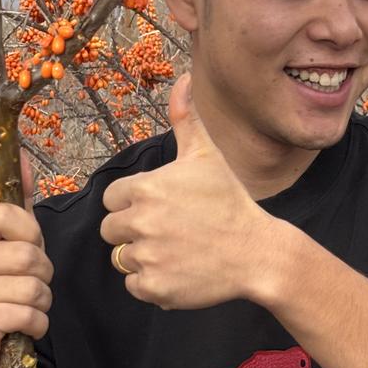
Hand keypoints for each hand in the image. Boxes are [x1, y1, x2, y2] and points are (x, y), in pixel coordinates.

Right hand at [0, 152, 53, 367]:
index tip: (28, 245)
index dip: (33, 233)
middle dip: (44, 272)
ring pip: (32, 287)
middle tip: (29, 282)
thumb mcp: (10, 235)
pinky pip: (28, 314)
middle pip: (27, 255)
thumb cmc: (0, 280)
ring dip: (43, 299)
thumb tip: (21, 154)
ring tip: (26, 304)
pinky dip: (38, 322)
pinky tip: (25, 324)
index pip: (11, 214)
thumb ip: (18, 197)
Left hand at [100, 72, 277, 309]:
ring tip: (177, 247)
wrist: (256, 251)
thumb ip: (185, 117)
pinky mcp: (154, 289)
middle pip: (111, 230)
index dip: (133, 201)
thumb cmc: (228, 198)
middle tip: (170, 227)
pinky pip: (136, 285)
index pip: (112, 198)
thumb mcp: (206, 154)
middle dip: (133, 229)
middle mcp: (140, 222)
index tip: (161, 204)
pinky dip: (153, 282)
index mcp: (145, 188)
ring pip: (122, 258)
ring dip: (143, 255)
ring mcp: (146, 257)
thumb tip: (183, 78)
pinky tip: (180, 269)